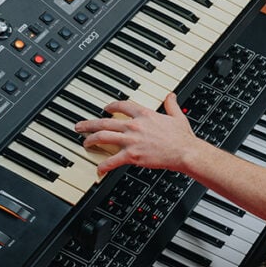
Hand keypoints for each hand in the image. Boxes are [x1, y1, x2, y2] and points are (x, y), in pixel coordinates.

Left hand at [74, 93, 198, 174]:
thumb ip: (171, 105)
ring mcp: (131, 140)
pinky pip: (112, 160)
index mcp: (145, 115)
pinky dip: (103, 166)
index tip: (106, 108)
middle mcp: (134, 126)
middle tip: (80, 126)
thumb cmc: (182, 137)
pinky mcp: (132, 155)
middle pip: (105, 122)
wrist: (185, 152)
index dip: (111, 106)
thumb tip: (171, 96)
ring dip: (90, 140)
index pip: (122, 106)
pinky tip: (99, 169)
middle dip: (89, 124)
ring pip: (103, 137)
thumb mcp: (178, 116)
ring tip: (85, 143)